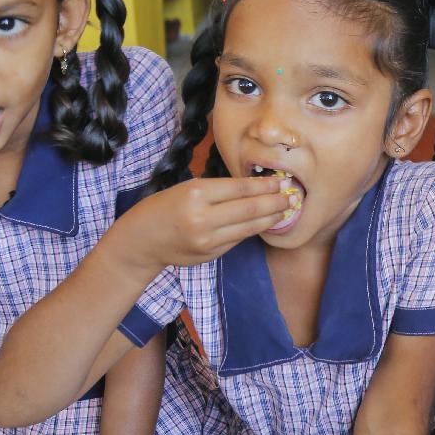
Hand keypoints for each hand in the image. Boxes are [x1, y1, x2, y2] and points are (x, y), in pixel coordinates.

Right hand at [117, 177, 294, 272]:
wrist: (142, 241)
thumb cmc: (163, 208)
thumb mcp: (186, 189)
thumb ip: (218, 190)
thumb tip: (254, 187)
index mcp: (196, 194)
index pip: (240, 188)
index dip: (265, 185)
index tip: (281, 180)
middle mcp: (203, 218)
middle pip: (250, 209)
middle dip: (275, 202)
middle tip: (292, 196)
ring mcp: (208, 239)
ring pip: (249, 227)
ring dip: (271, 218)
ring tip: (285, 210)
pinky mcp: (211, 254)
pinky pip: (239, 238)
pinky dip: (254, 229)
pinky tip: (265, 222)